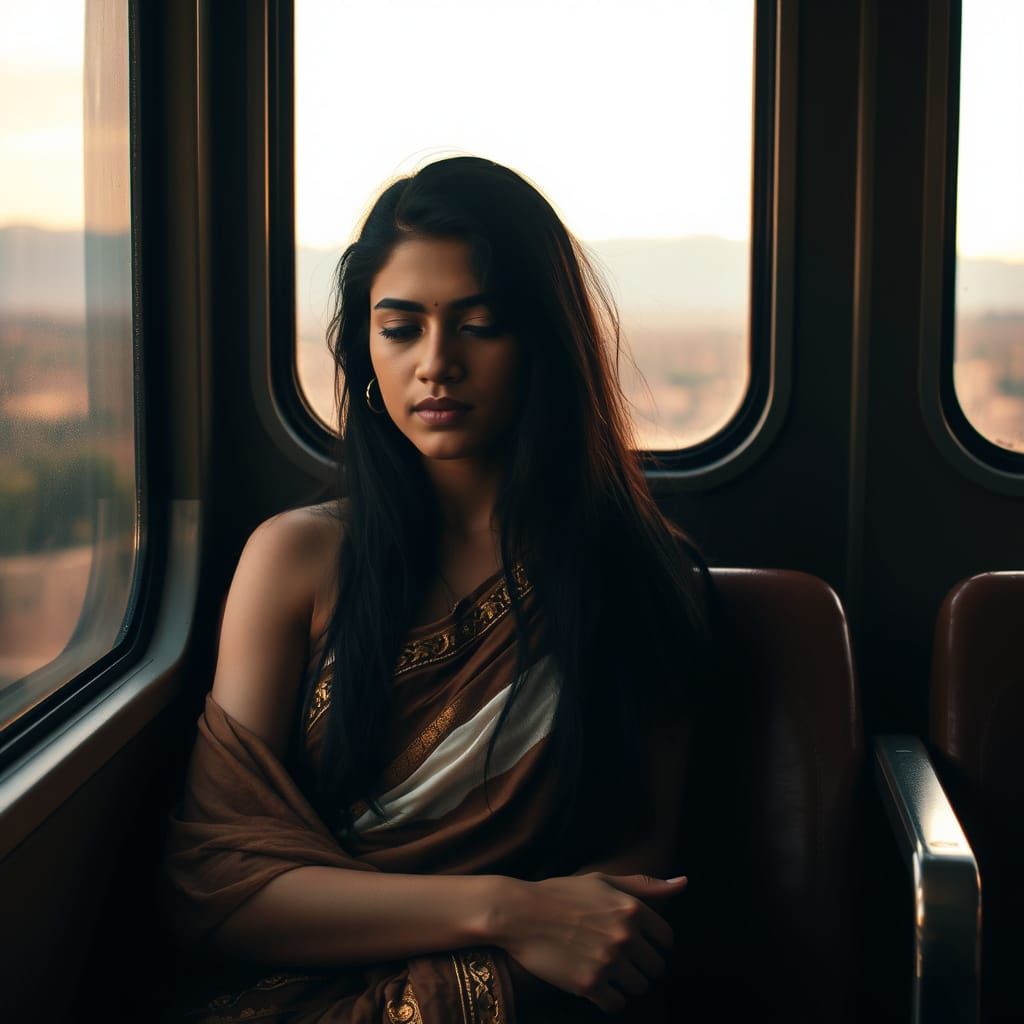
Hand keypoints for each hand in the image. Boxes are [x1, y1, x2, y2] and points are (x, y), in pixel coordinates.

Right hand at [496, 872, 686, 1015]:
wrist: (520, 913)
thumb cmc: (561, 894)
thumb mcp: (603, 881)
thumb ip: (645, 885)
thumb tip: (684, 883)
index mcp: (632, 909)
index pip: (667, 940)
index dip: (654, 944)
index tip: (637, 945)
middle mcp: (625, 936)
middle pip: (656, 969)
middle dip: (641, 966)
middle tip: (619, 959)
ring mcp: (608, 962)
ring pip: (639, 988)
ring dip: (626, 983)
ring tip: (606, 970)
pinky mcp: (589, 985)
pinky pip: (617, 1005)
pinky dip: (609, 999)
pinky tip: (595, 984)